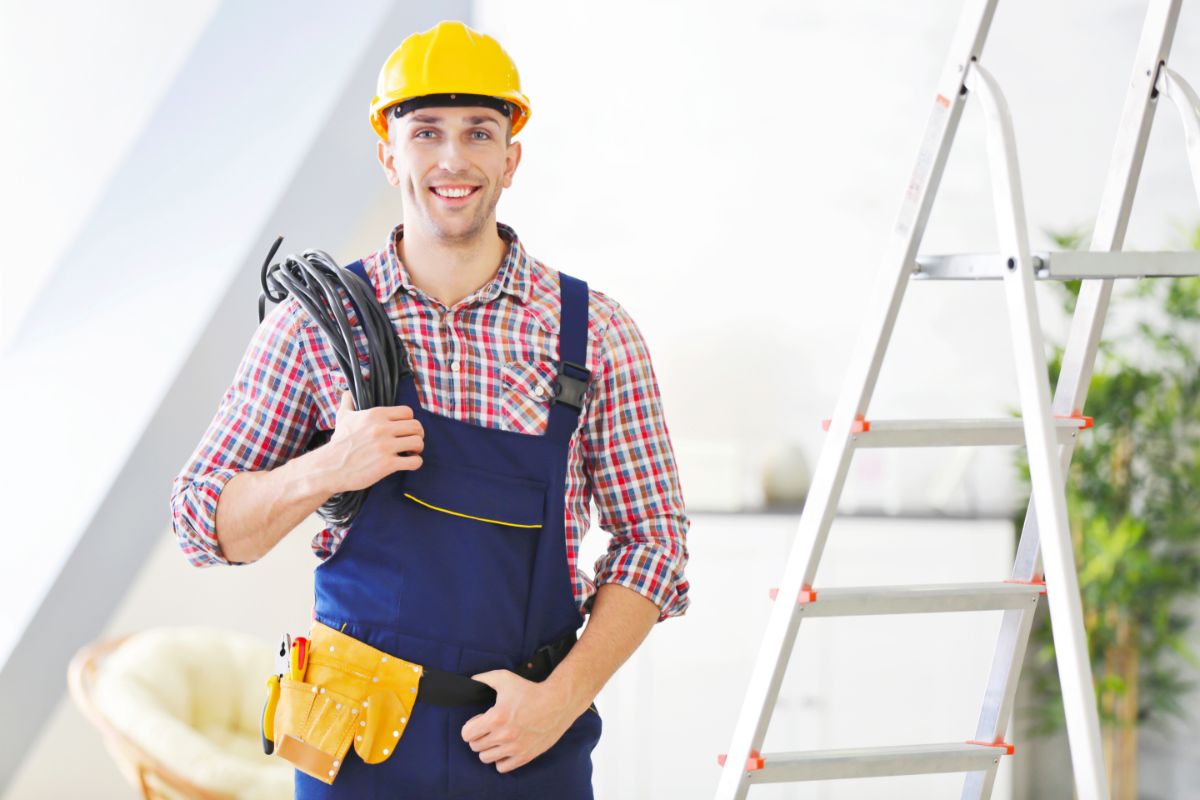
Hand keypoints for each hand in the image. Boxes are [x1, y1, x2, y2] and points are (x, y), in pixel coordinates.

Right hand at [323, 390, 423, 491]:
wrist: (330, 467)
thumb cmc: (339, 443)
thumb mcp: (342, 417)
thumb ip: (348, 402)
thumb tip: (346, 391)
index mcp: (376, 415)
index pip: (407, 412)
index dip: (409, 421)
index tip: (405, 429)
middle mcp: (382, 428)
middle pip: (416, 426)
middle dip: (417, 434)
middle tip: (411, 442)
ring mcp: (385, 446)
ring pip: (418, 442)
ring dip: (418, 449)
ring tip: (411, 452)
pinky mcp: (387, 464)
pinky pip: (414, 461)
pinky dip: (415, 462)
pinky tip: (408, 463)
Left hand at [461, 670, 581, 772]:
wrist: (557, 703)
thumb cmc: (530, 690)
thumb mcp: (505, 678)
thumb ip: (483, 679)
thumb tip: (470, 682)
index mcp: (496, 717)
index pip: (467, 734)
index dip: (470, 726)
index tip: (478, 721)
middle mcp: (504, 735)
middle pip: (475, 746)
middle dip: (478, 736)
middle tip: (489, 728)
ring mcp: (515, 748)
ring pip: (486, 758)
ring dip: (488, 748)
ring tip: (497, 737)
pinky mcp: (525, 756)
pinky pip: (501, 767)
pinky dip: (500, 759)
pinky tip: (506, 747)